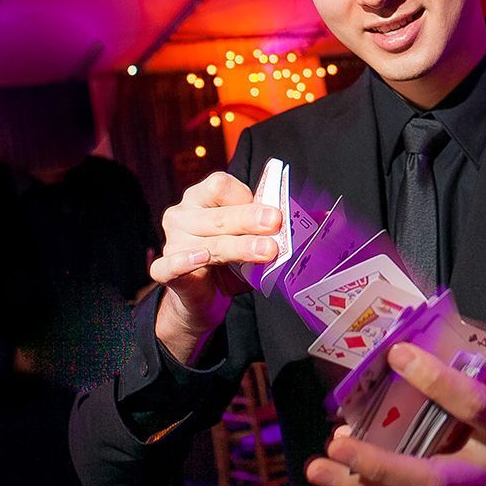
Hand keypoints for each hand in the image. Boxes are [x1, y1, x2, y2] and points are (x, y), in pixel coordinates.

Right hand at [149, 171, 280, 362]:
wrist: (206, 300)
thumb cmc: (231, 262)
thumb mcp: (255, 239)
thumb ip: (276, 226)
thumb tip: (321, 216)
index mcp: (203, 198)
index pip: (219, 185)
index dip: (244, 197)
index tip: (273, 214)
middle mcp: (183, 214)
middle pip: (217, 213)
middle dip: (248, 218)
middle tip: (275, 223)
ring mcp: (172, 241)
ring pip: (206, 242)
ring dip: (237, 246)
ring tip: (266, 250)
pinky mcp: (165, 270)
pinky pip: (170, 265)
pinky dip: (184, 262)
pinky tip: (200, 258)